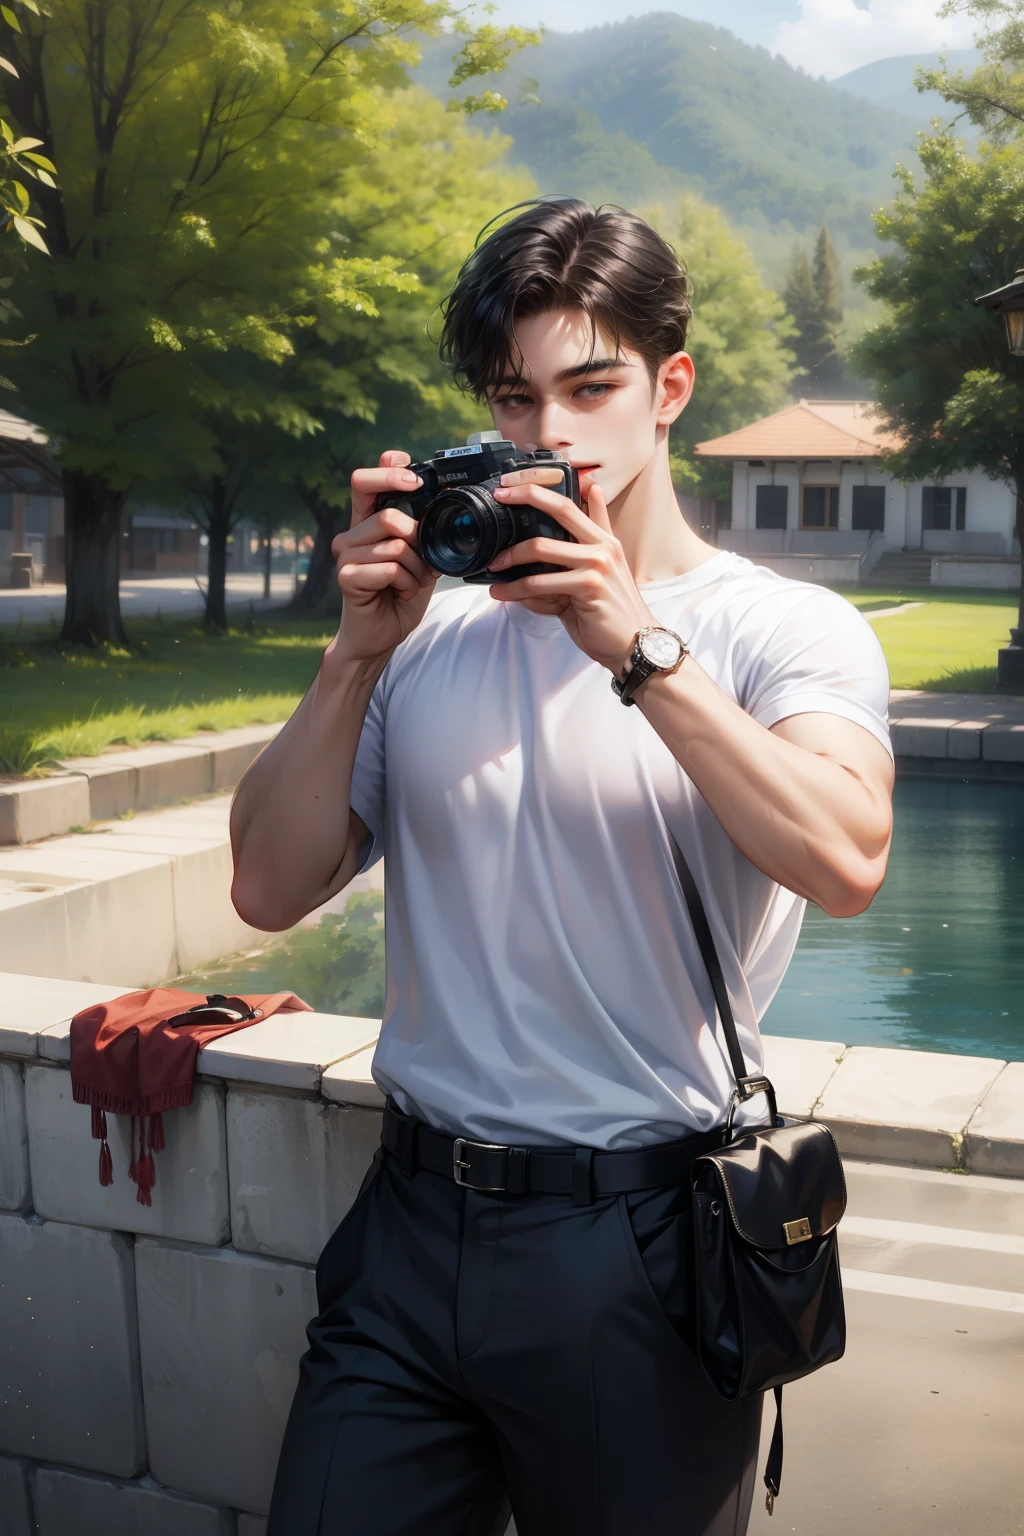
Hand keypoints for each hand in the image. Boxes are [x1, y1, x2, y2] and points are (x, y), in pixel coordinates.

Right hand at [331, 449, 437, 662]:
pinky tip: (399, 593)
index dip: (388, 472)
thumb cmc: (399, 595)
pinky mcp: (346, 577)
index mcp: (367, 523)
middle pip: (387, 515)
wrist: (383, 634)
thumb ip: (423, 532)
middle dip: (416, 541)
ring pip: (394, 546)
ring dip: (415, 569)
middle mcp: (351, 534)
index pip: (365, 482)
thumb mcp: (419, 558)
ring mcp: (346, 555)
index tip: (414, 480)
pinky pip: (389, 569)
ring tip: (409, 583)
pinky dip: (406, 583)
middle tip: (421, 562)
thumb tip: (443, 504)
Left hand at [487, 469, 653, 673]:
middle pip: (559, 511)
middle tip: (496, 506)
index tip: (509, 487)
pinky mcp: (588, 587)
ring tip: (492, 570)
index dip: (539, 490)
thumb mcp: (603, 568)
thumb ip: (592, 534)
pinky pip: (539, 585)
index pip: (569, 503)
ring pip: (540, 550)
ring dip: (509, 560)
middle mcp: (603, 546)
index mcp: (604, 539)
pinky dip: (516, 590)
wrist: (634, 645)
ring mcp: (597, 565)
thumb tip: (592, 492)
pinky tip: (503, 593)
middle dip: (522, 502)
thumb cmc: (613, 611)